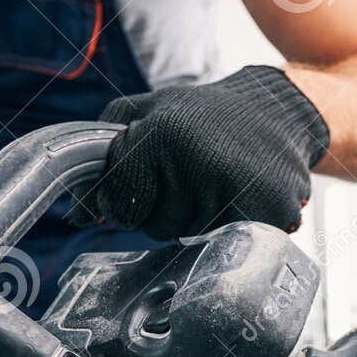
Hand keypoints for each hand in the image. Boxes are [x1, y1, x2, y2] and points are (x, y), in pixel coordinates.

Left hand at [72, 66, 329, 239]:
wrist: (279, 110)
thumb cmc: (204, 114)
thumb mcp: (148, 110)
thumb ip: (105, 153)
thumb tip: (77, 215)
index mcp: (164, 135)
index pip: (121, 205)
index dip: (129, 199)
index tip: (150, 180)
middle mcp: (200, 164)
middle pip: (156, 228)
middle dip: (167, 210)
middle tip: (192, 176)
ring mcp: (238, 192)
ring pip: (191, 240)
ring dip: (198, 221)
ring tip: (218, 185)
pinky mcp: (271, 214)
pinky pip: (228, 246)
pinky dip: (230, 231)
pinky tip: (239, 201)